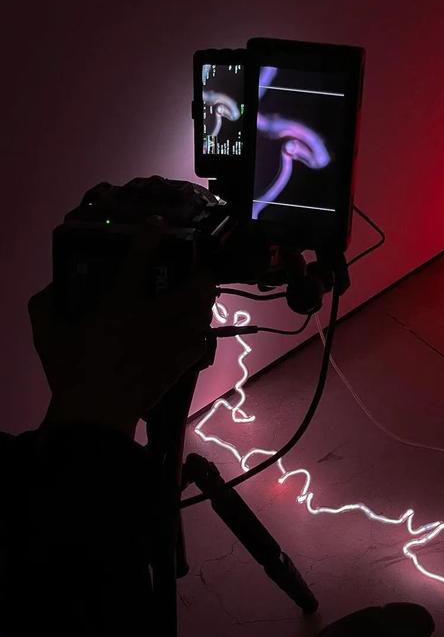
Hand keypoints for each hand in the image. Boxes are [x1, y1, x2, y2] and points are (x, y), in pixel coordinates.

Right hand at [29, 217, 216, 437]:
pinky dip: (200, 336)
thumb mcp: (47, 333)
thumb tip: (53, 288)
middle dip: (203, 277)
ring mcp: (169, 343)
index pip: (138, 261)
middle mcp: (153, 318)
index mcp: (120, 304)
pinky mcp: (176, 366)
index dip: (149, 236)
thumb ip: (46, 305)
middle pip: (192, 290)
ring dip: (205, 306)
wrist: (96, 412)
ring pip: (201, 317)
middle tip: (202, 272)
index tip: (157, 223)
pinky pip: (199, 346)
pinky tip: (197, 334)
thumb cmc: (70, 369)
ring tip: (203, 301)